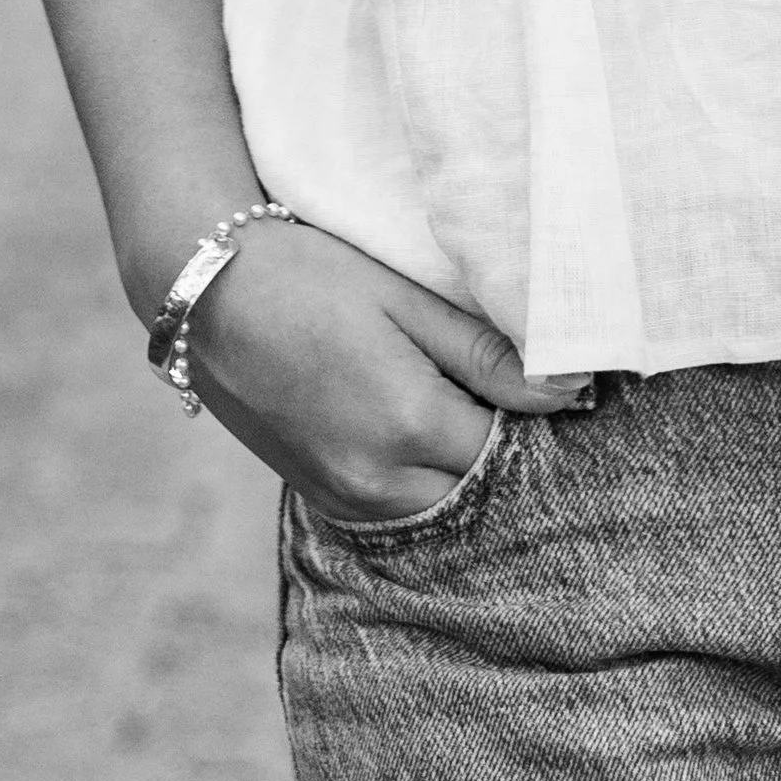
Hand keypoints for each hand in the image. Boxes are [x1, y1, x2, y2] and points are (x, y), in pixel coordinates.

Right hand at [173, 220, 586, 519]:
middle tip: (501, 382)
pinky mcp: (317, 494)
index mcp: (406, 424)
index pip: (507, 447)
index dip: (533, 412)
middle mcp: (374, 479)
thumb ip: (488, 353)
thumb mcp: (407, 300)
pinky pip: (393, 505)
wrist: (209, 290)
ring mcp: (340, 495)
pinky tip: (412, 418)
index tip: (543, 371)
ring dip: (455, 462)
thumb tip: (572, 387)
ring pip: (435, 503)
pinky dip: (416, 473)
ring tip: (452, 394)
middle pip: (473, 485)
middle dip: (497, 443)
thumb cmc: (312, 276)